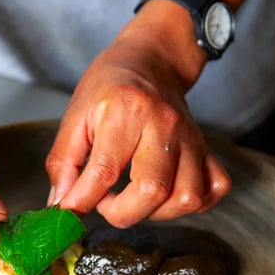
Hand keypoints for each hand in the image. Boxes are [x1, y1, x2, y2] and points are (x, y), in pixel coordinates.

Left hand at [46, 23, 230, 226]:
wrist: (152, 61)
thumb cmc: (111, 86)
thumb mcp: (76, 115)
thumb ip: (63, 162)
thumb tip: (61, 205)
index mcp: (126, 111)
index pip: (104, 171)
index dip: (83, 201)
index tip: (71, 211)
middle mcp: (164, 125)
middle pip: (152, 191)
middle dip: (122, 213)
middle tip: (105, 203)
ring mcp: (191, 138)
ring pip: (187, 198)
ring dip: (157, 213)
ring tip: (134, 199)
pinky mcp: (207, 148)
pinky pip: (214, 190)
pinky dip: (193, 204)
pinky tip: (168, 196)